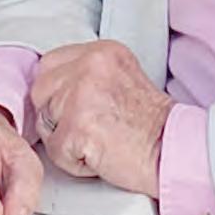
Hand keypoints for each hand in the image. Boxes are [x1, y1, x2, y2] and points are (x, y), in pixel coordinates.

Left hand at [33, 40, 171, 198]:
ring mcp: (82, 94)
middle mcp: (90, 65)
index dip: (55, 92)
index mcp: (101, 51)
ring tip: (97, 142)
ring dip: (65, 140)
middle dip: (55, 115)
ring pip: (44, 122)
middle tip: (88, 128)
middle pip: (40, 91)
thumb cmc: (152, 126)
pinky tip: (100, 156)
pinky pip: (55, 151)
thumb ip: (87, 75)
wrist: (174, 151)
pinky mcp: (78, 126)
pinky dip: (73, 162)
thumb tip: (53, 89)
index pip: (50, 64)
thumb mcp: (121, 79)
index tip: (73, 109)